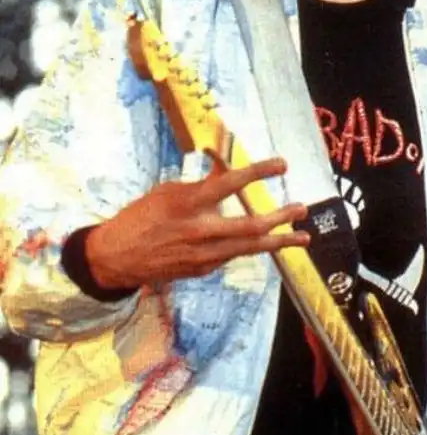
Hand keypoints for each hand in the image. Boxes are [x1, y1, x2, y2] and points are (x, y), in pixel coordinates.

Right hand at [85, 156, 309, 288]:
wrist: (117, 257)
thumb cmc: (141, 217)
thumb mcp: (168, 191)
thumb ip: (200, 185)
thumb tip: (226, 171)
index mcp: (189, 203)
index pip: (231, 183)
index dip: (259, 171)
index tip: (281, 164)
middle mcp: (201, 230)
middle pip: (251, 225)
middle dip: (281, 218)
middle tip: (301, 208)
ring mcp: (205, 254)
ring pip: (250, 248)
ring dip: (279, 241)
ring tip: (302, 237)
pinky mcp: (204, 270)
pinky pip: (233, 254)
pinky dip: (248, 247)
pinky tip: (262, 243)